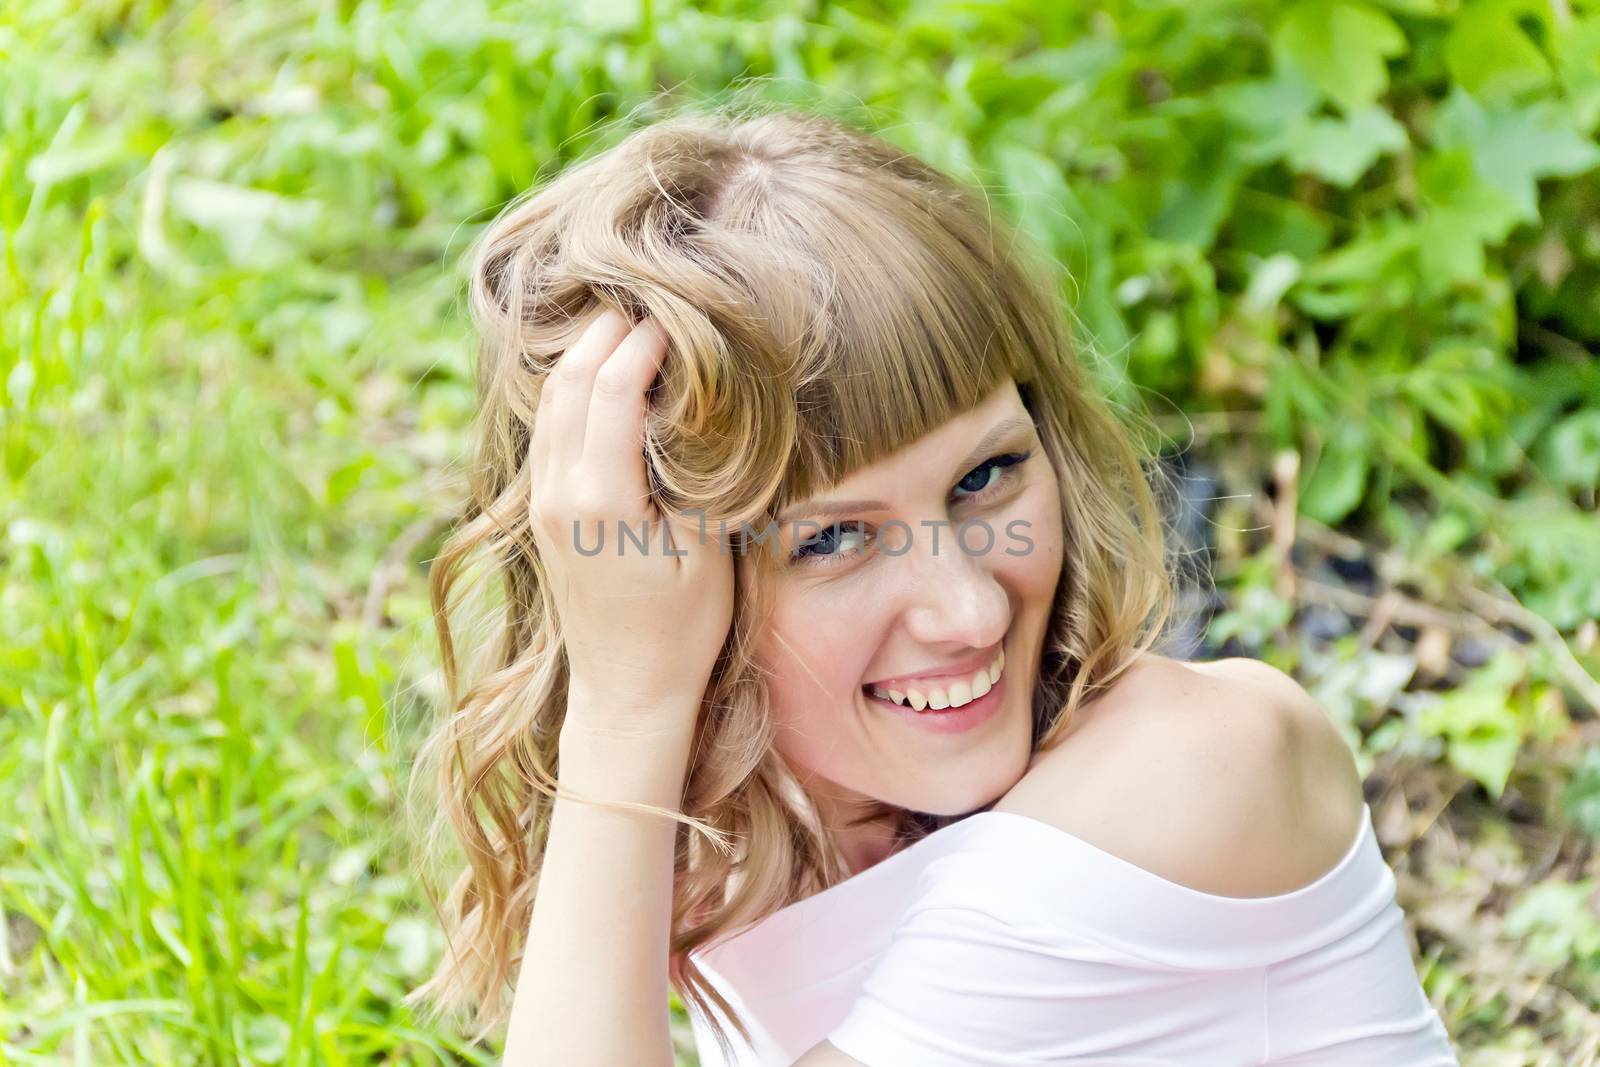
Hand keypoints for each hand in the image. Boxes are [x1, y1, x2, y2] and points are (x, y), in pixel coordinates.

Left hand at [528, 307, 733, 737]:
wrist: (627, 691)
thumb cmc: (681, 629)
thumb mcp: (706, 551)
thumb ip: (695, 471)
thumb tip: (695, 405)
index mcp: (598, 501)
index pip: (610, 390)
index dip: (643, 342)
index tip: (680, 315)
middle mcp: (556, 494)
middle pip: (568, 381)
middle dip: (607, 332)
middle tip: (652, 300)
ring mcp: (541, 503)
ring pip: (550, 401)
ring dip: (583, 354)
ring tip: (626, 323)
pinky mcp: (541, 512)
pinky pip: (547, 429)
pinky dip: (571, 388)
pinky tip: (600, 376)